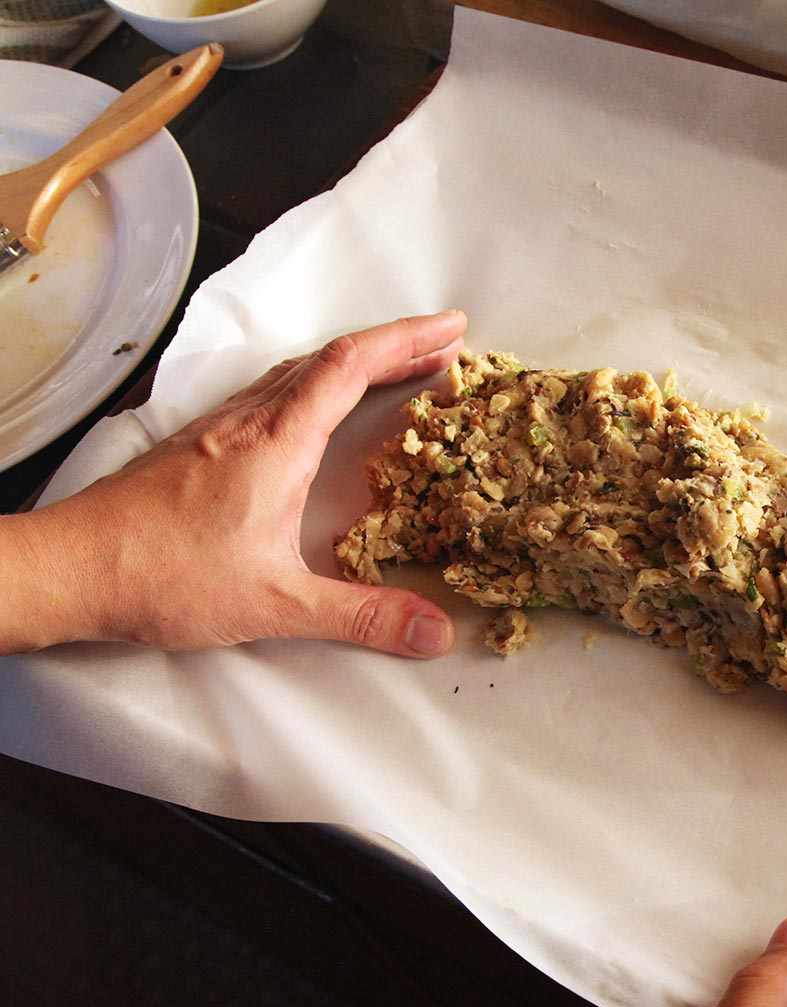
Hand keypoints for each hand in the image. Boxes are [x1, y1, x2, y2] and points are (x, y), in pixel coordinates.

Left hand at [1, 311, 465, 656]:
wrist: (68, 568)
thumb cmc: (160, 576)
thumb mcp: (274, 603)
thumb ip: (360, 615)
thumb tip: (434, 630)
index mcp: (277, 443)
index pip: (350, 367)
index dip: (406, 339)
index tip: (451, 328)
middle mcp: (249, 422)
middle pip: (329, 358)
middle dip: (393, 346)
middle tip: (443, 347)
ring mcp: (219, 429)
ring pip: (296, 371)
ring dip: (353, 363)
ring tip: (394, 370)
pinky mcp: (198, 446)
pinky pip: (270, 392)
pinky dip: (313, 384)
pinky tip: (316, 410)